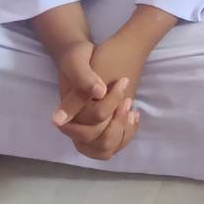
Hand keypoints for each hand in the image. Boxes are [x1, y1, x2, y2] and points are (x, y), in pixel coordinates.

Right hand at [52, 42, 137, 160]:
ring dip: (123, 131)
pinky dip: (126, 134)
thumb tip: (99, 94)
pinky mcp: (100, 126)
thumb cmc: (79, 55)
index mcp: (70, 111)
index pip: (91, 124)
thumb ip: (83, 78)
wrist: (84, 55)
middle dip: (118, 122)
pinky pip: (112, 145)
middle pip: (100, 142)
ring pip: (106, 148)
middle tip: (128, 100)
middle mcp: (77, 124)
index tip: (123, 83)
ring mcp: (88, 127)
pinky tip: (133, 114)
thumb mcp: (78, 59)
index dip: (109, 107)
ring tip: (132, 110)